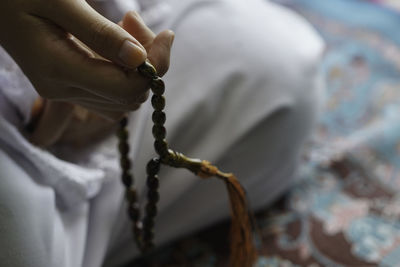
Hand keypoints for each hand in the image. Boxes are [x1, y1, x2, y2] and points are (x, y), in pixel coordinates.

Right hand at [26, 11, 173, 146]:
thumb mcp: (60, 1)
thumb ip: (100, 33)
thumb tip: (140, 60)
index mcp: (59, 71)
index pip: (125, 89)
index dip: (154, 67)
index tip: (166, 35)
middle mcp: (63, 90)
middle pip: (130, 96)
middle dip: (149, 63)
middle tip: (137, 22)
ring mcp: (66, 91)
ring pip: (123, 96)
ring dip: (139, 67)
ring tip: (127, 26)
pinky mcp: (70, 85)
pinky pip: (111, 90)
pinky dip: (125, 69)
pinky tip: (119, 40)